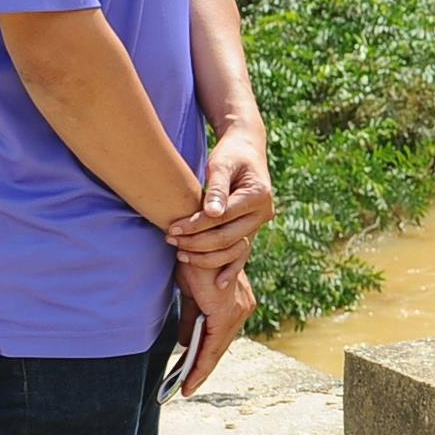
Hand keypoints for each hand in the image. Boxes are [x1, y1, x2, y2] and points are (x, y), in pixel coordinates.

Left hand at [168, 124, 273, 262]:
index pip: (223, 217)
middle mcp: (264, 213)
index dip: (196, 224)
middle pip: (228, 237)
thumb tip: (212, 213)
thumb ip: (218, 189)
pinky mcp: (252, 230)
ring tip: (180, 254)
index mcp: (258, 196)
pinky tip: (217, 284)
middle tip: (170, 239)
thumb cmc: (231, 154)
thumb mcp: (222, 164)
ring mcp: (259, 224)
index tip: (172, 227)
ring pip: (233, 249)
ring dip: (206, 256)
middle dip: (197, 242)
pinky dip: (229, 269)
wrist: (247, 149)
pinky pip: (240, 254)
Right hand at [172, 254, 252, 396]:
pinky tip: (190, 376)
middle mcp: (243, 307)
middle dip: (202, 368)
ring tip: (186, 387)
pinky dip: (201, 361)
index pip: (222, 336)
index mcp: (238, 301)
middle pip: (220, 345)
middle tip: (187, 387)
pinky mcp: (224, 311)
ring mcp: (237, 310)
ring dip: (200, 369)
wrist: (192, 241)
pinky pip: (212, 344)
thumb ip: (192, 319)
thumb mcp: (192, 295)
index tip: (195, 376)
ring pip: (217, 348)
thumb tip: (185, 341)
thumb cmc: (193, 261)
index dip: (209, 357)